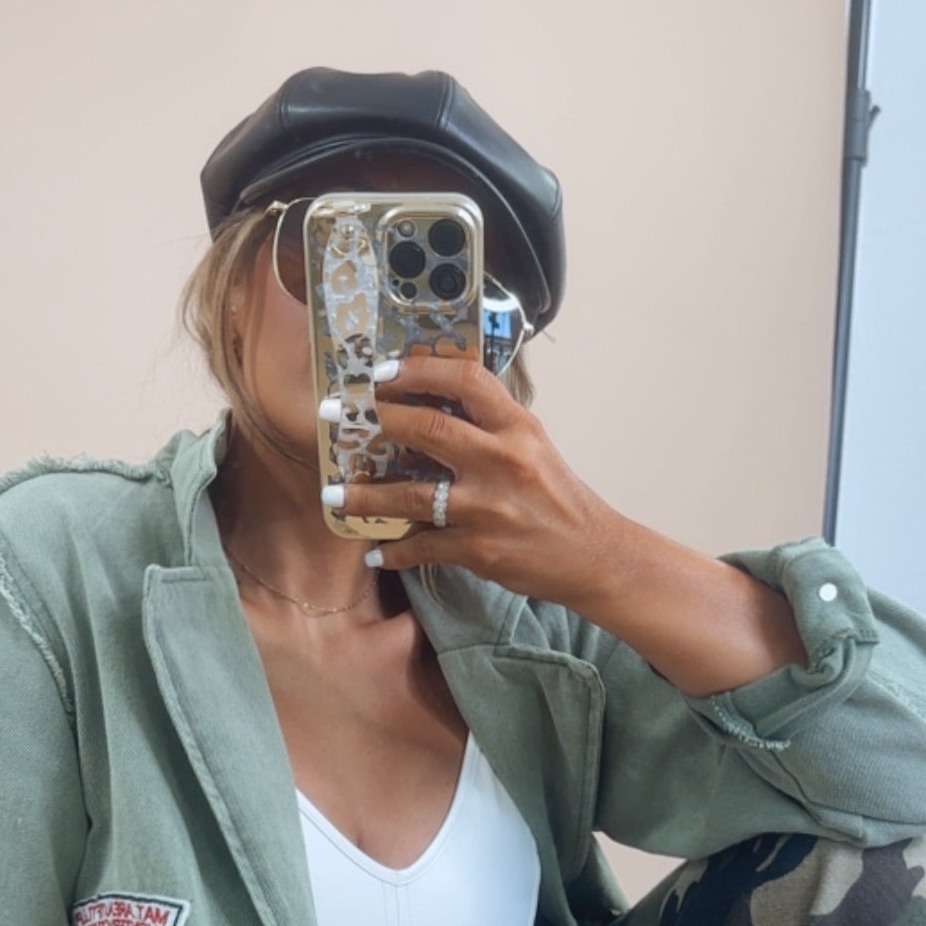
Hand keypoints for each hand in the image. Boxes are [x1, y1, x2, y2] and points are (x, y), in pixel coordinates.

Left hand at [342, 343, 617, 605]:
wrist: (591, 555)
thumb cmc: (557, 497)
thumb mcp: (532, 446)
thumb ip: (489, 425)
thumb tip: (431, 402)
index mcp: (517, 427)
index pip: (465, 379)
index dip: (419, 370)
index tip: (383, 372)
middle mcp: (502, 461)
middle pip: (428, 429)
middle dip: (376, 421)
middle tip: (338, 418)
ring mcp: (488, 508)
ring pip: (411, 496)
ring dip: (365, 497)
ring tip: (333, 496)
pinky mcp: (479, 550)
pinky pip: (423, 546)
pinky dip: (395, 551)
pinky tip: (376, 551)